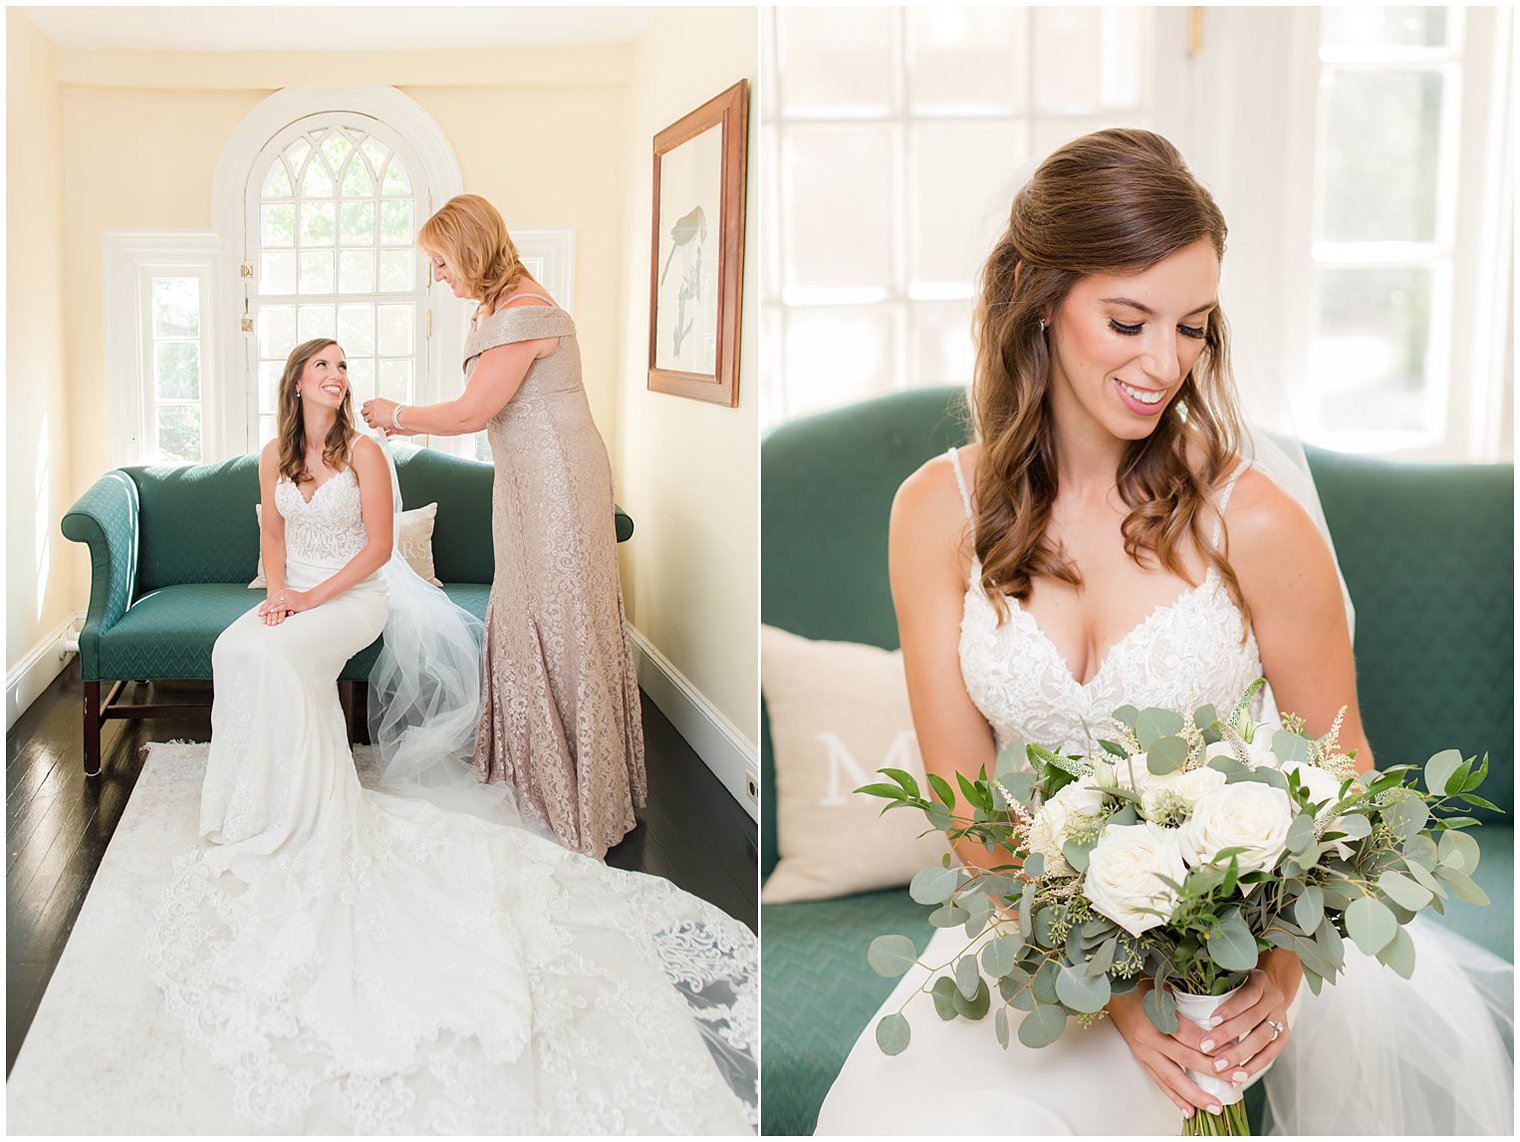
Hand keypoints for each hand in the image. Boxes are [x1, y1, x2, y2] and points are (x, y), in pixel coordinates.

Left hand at [258, 588, 311, 624]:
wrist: (310, 598)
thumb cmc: (301, 599)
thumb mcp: (290, 596)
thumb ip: (283, 598)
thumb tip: (277, 603)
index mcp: (283, 592)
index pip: (272, 599)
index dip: (265, 605)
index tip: (261, 610)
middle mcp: (284, 594)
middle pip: (272, 601)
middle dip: (265, 608)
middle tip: (260, 613)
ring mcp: (288, 598)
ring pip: (275, 604)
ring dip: (268, 610)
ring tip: (263, 614)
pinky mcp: (291, 603)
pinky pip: (282, 606)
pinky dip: (276, 609)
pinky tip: (272, 611)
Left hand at [360, 398, 410, 435]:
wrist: (402, 415)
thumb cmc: (399, 411)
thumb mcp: (388, 405)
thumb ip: (381, 408)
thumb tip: (379, 411)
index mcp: (377, 401)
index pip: (366, 404)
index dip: (367, 409)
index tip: (369, 412)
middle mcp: (374, 406)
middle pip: (363, 411)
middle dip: (367, 415)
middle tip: (372, 419)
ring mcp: (374, 413)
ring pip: (366, 418)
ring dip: (370, 421)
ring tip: (376, 423)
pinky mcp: (375, 420)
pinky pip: (370, 425)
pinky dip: (374, 426)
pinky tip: (378, 425)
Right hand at [1109, 989, 1226, 1117]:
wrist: (1113, 995)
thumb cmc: (1141, 987)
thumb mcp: (1164, 986)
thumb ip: (1188, 1000)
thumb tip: (1220, 1014)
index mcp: (1156, 1015)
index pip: (1190, 1034)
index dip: (1213, 1044)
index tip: (1236, 1052)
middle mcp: (1149, 1036)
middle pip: (1186, 1058)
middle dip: (1214, 1071)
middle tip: (1239, 1078)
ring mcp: (1144, 1051)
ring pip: (1172, 1077)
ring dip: (1196, 1095)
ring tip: (1216, 1107)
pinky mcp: (1141, 1060)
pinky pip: (1160, 1082)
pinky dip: (1175, 1098)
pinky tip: (1190, 1111)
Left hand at [1193, 959, 1293, 1086]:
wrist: (1269, 986)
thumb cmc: (1239, 983)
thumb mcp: (1230, 976)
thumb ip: (1213, 985)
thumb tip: (1175, 994)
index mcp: (1259, 980)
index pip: (1246, 995)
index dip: (1229, 1009)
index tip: (1210, 1020)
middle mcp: (1273, 998)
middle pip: (1252, 1018)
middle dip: (1228, 1035)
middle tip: (1205, 1048)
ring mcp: (1281, 1017)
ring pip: (1262, 1038)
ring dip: (1240, 1054)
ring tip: (1219, 1066)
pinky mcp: (1284, 1035)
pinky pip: (1271, 1053)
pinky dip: (1255, 1065)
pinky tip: (1239, 1075)